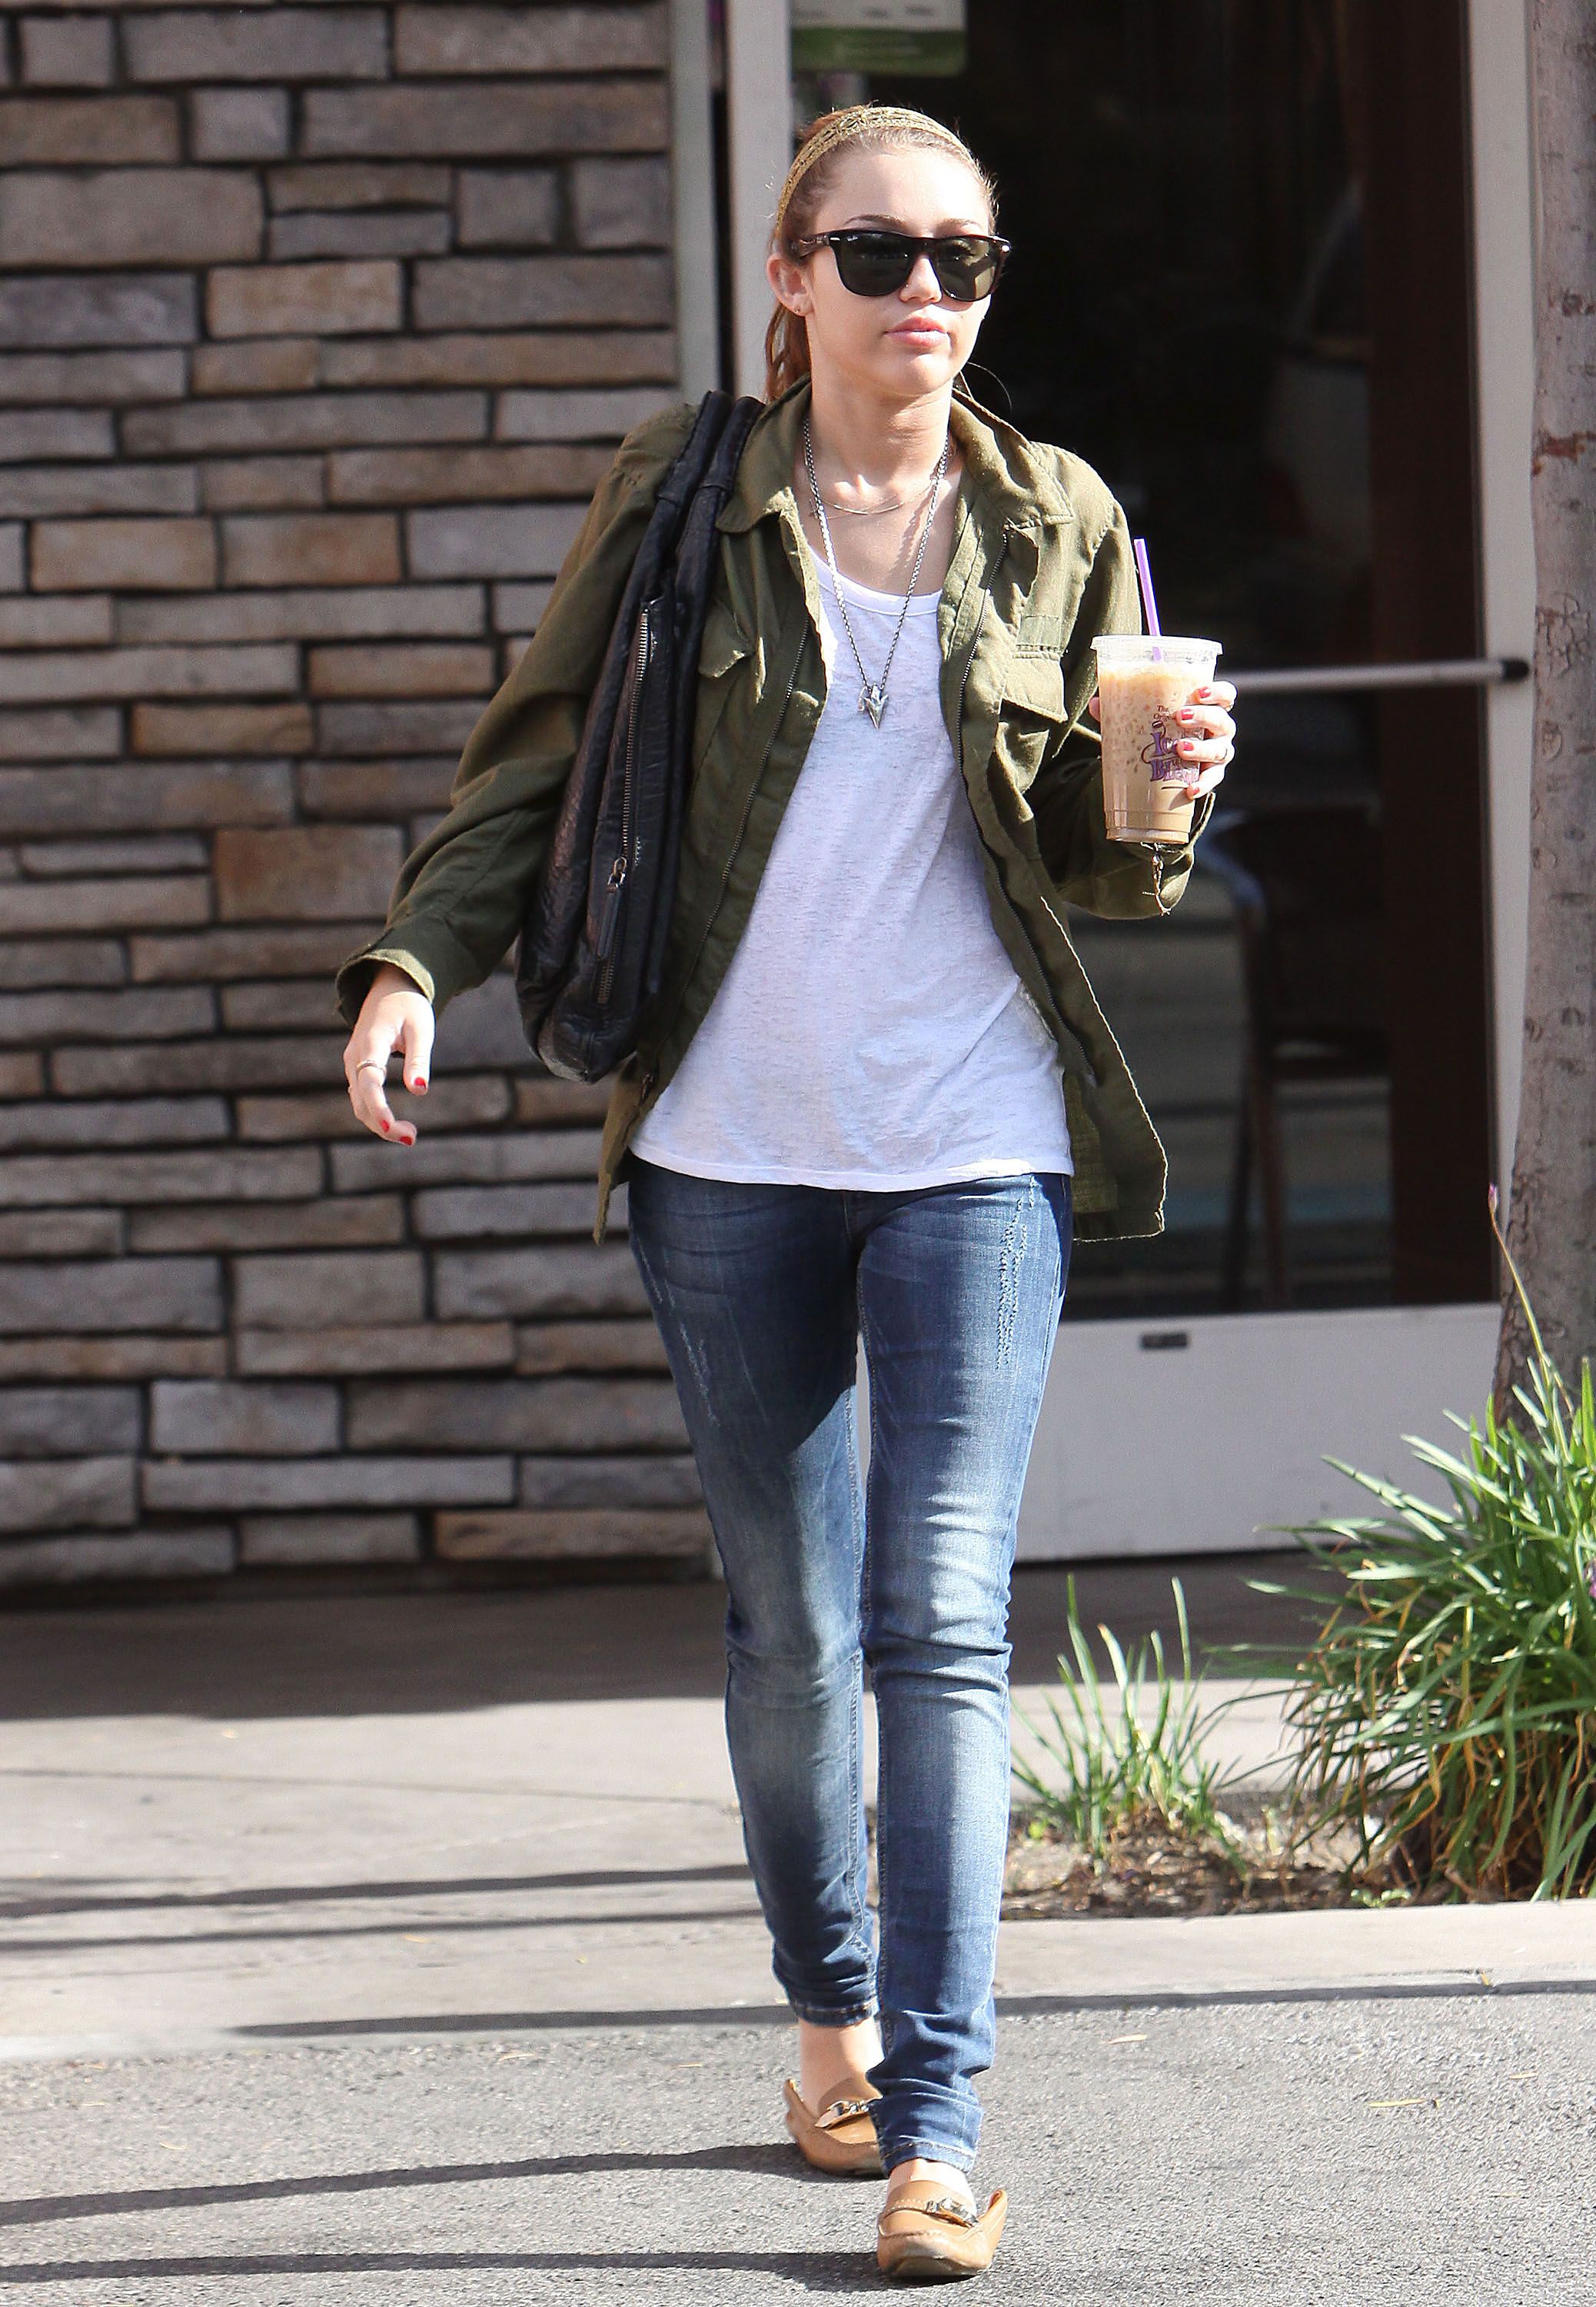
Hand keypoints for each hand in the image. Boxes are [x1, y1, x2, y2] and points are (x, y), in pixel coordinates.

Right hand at [343, 962, 433, 1143]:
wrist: (390, 987)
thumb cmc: (410, 1007)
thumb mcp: (421, 1029)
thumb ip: (419, 1059)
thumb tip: (419, 1091)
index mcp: (371, 1043)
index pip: (370, 1084)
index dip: (380, 1109)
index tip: (394, 1130)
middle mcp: (354, 1056)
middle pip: (361, 1101)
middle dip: (383, 1125)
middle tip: (413, 1138)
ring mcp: (352, 1063)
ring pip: (359, 1103)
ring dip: (380, 1123)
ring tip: (410, 1134)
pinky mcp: (356, 1068)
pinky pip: (362, 1097)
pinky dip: (376, 1114)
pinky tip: (396, 1124)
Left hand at [1087, 680, 1237, 798]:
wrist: (1164, 766)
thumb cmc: (1160, 732)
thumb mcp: (1144, 719)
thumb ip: (1123, 709)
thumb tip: (1096, 703)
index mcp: (1208, 708)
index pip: (1225, 695)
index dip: (1217, 692)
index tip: (1197, 692)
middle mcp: (1219, 730)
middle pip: (1223, 720)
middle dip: (1204, 717)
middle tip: (1180, 717)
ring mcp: (1218, 753)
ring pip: (1220, 750)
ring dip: (1201, 749)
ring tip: (1179, 750)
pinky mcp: (1212, 776)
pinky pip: (1212, 781)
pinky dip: (1202, 785)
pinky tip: (1190, 790)